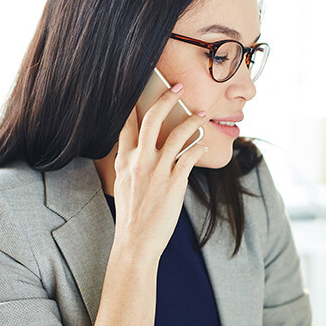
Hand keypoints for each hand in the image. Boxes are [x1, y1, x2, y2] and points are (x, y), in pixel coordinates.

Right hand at [111, 83, 209, 258]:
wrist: (135, 242)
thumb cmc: (131, 216)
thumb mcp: (122, 184)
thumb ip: (128, 163)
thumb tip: (134, 150)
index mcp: (123, 159)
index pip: (126, 121)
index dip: (133, 100)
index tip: (141, 84)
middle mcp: (139, 160)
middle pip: (152, 118)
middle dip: (166, 97)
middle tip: (179, 86)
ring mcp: (157, 170)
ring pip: (176, 135)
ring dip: (192, 121)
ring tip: (202, 114)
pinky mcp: (174, 183)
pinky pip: (190, 157)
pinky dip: (198, 147)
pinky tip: (202, 144)